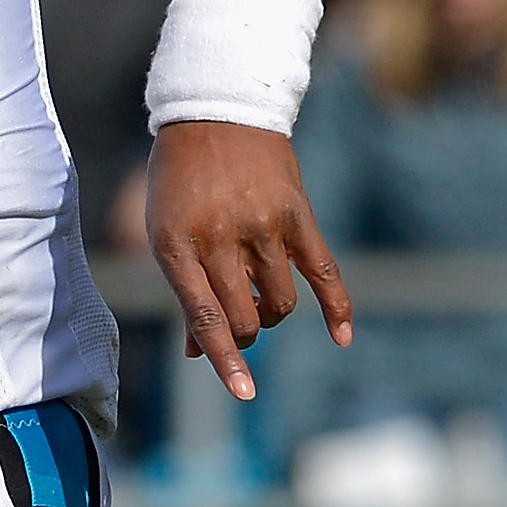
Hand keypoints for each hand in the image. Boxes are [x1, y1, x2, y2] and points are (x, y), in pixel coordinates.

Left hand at [145, 121, 351, 398]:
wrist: (213, 113)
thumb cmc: (179, 180)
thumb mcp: (165, 228)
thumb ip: (184, 288)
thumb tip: (195, 353)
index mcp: (175, 241)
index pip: (204, 314)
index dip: (223, 357)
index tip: (243, 393)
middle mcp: (219, 235)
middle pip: (246, 316)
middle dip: (244, 336)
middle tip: (239, 326)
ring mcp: (262, 224)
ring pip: (281, 302)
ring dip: (272, 314)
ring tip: (258, 298)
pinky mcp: (298, 215)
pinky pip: (324, 273)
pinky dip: (336, 308)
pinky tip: (341, 336)